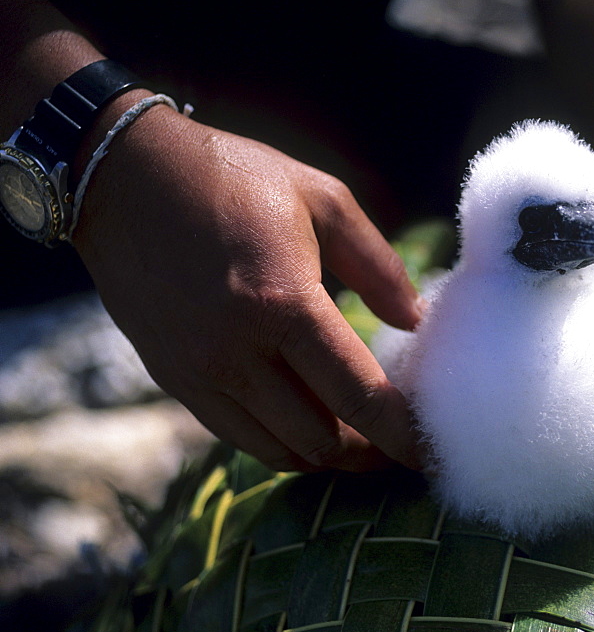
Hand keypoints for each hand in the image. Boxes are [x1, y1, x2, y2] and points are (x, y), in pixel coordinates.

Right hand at [72, 95, 425, 471]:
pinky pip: (236, 435)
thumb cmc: (233, 178)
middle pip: (319, 440)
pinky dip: (279, 441)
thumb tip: (415, 320)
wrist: (124, 177)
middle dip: (368, 453)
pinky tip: (302, 419)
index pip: (359, 396)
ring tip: (355, 437)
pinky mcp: (172, 378)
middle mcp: (237, 352)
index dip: (402, 435)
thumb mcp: (323, 199)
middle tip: (395, 442)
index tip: (431, 452)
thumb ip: (379, 266)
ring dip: (324, 455)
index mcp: (284, 304)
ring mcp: (198, 372)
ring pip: (276, 450)